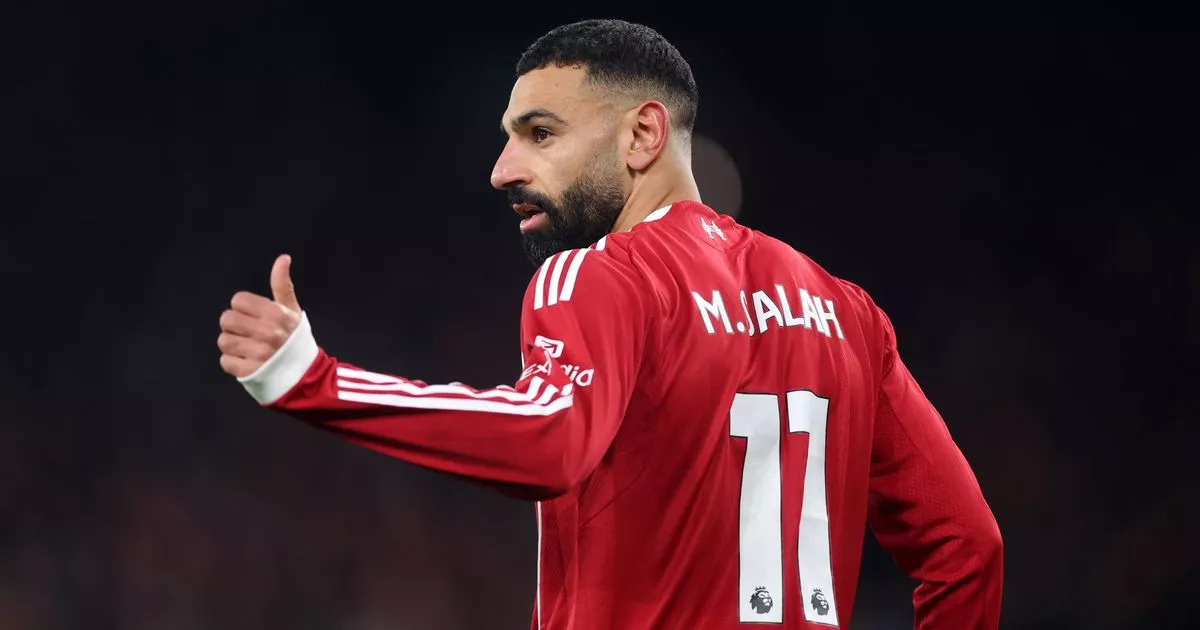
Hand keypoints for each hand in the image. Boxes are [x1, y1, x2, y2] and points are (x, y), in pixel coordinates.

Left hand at [218, 254, 302, 377]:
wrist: (307, 374)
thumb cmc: (295, 338)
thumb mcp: (292, 310)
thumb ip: (282, 284)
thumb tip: (283, 258)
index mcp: (276, 314)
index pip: (238, 301)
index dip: (243, 308)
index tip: (253, 317)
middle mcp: (267, 333)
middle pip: (227, 319)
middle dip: (234, 326)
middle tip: (246, 332)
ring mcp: (259, 354)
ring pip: (224, 341)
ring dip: (232, 344)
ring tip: (246, 347)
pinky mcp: (250, 372)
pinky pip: (225, 361)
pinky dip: (233, 362)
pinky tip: (246, 361)